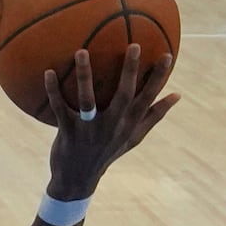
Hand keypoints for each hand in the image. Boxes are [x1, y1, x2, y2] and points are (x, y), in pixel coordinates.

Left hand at [40, 43, 179, 199]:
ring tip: (81, 51)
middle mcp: (111, 126)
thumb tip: (177, 95)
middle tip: (134, 45)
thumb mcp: (133, 137)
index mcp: (128, 125)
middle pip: (124, 95)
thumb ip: (154, 116)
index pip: (148, 99)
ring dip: (85, 76)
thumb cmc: (107, 152)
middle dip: (130, 71)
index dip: (158, 78)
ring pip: (88, 100)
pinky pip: (60, 108)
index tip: (168, 55)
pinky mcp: (68, 132)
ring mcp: (89, 129)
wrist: (77, 180)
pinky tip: (48, 72)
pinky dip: (53, 91)